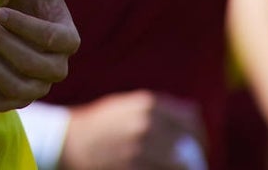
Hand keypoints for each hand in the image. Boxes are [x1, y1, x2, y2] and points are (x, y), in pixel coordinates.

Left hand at [0, 0, 79, 111]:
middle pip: (34, 66)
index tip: (0, 12)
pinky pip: (0, 104)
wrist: (14, 25)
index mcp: (68, 40)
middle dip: (7, 46)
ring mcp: (38, 88)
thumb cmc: (29, 4)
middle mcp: (57, 69)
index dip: (24, 26)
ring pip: (18, 89)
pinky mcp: (17, 100)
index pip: (51, 39)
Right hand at [59, 91, 205, 169]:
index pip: (192, 122)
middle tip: (192, 167)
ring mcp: (140, 150)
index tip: (198, 150)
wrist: (67, 144)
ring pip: (180, 167)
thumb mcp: (126, 107)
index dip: (199, 138)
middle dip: (193, 160)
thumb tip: (194, 117)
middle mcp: (147, 124)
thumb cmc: (100, 127)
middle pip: (189, 149)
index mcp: (147, 104)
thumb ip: (157, 110)